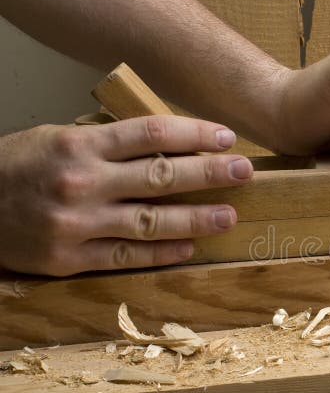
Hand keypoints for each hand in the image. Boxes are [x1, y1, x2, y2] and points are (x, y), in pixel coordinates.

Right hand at [0, 116, 253, 275]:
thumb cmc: (17, 166)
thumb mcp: (59, 138)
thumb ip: (109, 143)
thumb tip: (168, 144)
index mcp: (79, 144)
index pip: (151, 133)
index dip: (194, 134)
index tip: (225, 136)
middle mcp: (82, 182)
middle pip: (160, 176)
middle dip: (210, 173)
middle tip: (244, 171)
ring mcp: (78, 223)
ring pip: (151, 221)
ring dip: (196, 219)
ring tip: (229, 216)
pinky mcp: (71, 258)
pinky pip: (128, 256)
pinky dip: (162, 253)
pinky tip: (190, 248)